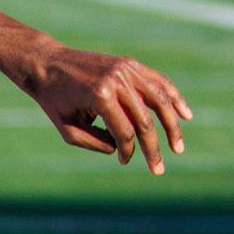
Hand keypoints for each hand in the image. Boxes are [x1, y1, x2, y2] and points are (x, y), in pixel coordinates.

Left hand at [0, 7, 189, 174]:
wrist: (47, 63)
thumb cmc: (54, 100)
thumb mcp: (68, 130)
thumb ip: (96, 143)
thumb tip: (121, 148)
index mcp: (101, 97)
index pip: (125, 133)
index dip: (127, 151)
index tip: (123, 161)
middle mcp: (117, 81)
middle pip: (144, 121)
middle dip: (153, 149)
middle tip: (158, 170)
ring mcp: (126, 69)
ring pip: (159, 100)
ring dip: (172, 126)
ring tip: (178, 147)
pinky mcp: (130, 64)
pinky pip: (158, 81)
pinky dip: (174, 98)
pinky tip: (185, 114)